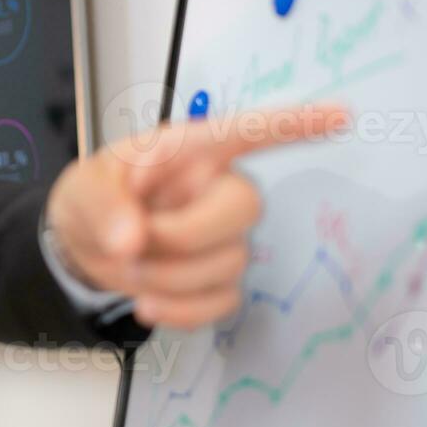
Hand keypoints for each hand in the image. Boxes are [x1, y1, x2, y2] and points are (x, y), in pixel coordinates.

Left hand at [45, 105, 349, 328]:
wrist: (83, 247)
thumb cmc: (96, 199)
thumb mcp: (83, 189)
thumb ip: (103, 206)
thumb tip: (130, 240)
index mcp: (190, 151)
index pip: (249, 131)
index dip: (296, 123)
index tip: (343, 114)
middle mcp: (217, 190)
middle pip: (246, 206)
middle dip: (185, 235)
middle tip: (133, 244)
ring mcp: (223, 239)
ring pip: (230, 263)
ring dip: (170, 277)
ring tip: (128, 268)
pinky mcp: (218, 282)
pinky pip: (222, 303)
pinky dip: (181, 312)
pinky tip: (146, 304)